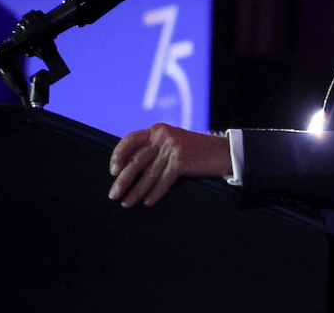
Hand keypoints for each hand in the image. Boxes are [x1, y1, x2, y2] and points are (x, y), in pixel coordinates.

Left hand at [108, 124, 231, 207]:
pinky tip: (147, 202)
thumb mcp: (170, 143)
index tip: (112, 171)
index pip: (130, 140)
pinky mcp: (181, 161)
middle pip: (136, 160)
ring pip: (148, 174)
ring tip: (126, 203)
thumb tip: (127, 169)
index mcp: (156, 130)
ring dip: (136, 191)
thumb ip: (152, 149)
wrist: (221, 153)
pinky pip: (163, 181)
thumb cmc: (193, 152)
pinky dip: (154, 193)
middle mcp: (162, 136)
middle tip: (113, 195)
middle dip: (123, 180)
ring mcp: (172, 148)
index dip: (118, 155)